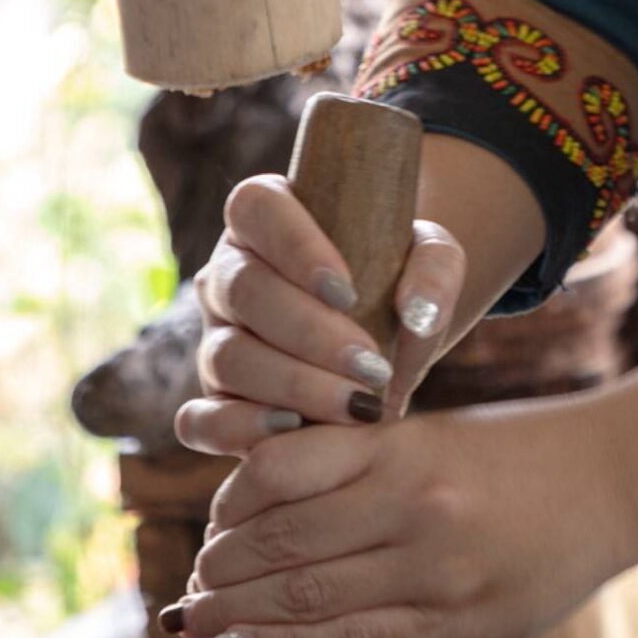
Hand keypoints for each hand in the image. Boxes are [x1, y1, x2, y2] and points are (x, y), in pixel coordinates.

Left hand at [170, 392, 637, 637]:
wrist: (614, 479)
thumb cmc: (515, 450)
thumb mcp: (433, 434)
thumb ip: (358, 466)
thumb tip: (262, 509)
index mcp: (403, 445)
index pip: (282, 471)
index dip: (232, 502)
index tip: (213, 521)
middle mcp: (414, 506)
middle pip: (285, 543)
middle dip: (223, 570)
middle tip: (189, 585)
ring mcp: (438, 571)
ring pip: (310, 600)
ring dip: (242, 617)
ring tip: (200, 624)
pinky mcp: (460, 622)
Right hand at [177, 173, 469, 450]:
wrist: (389, 344)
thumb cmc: (402, 284)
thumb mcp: (434, 260)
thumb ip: (437, 269)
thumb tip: (419, 313)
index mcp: (267, 218)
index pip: (256, 206)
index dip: (295, 246)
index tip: (348, 290)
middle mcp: (229, 274)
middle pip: (243, 290)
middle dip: (309, 333)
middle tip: (372, 366)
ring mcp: (217, 338)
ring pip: (226, 356)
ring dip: (293, 385)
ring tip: (356, 406)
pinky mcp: (216, 401)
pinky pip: (200, 419)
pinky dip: (240, 428)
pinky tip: (295, 430)